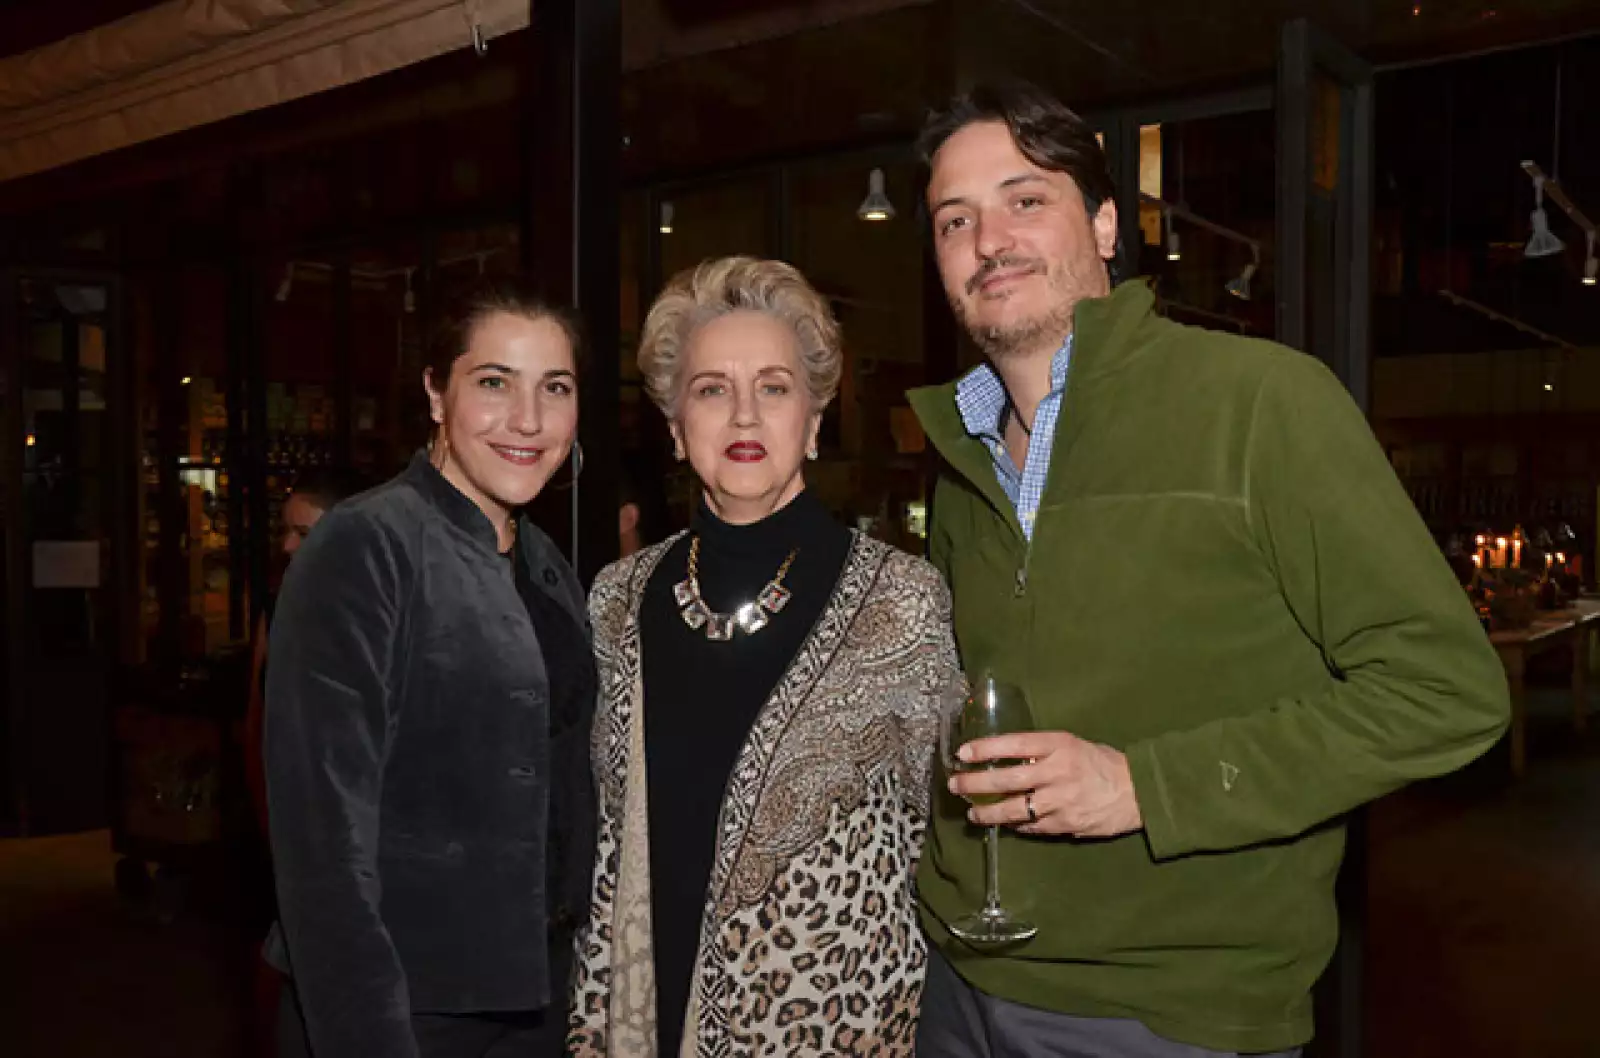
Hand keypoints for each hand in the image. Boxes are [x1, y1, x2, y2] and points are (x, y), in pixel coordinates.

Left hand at [949, 731, 1142, 838]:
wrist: (1137, 791)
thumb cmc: (1101, 763)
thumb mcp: (1072, 745)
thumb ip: (1041, 752)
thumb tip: (1004, 758)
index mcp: (1059, 745)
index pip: (1014, 744)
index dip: (985, 749)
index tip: (963, 753)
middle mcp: (1057, 772)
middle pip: (1007, 779)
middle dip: (976, 783)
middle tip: (955, 785)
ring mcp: (1060, 801)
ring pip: (1014, 809)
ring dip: (988, 812)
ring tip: (972, 813)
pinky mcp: (1064, 824)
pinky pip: (1031, 826)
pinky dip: (1015, 824)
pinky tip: (1003, 824)